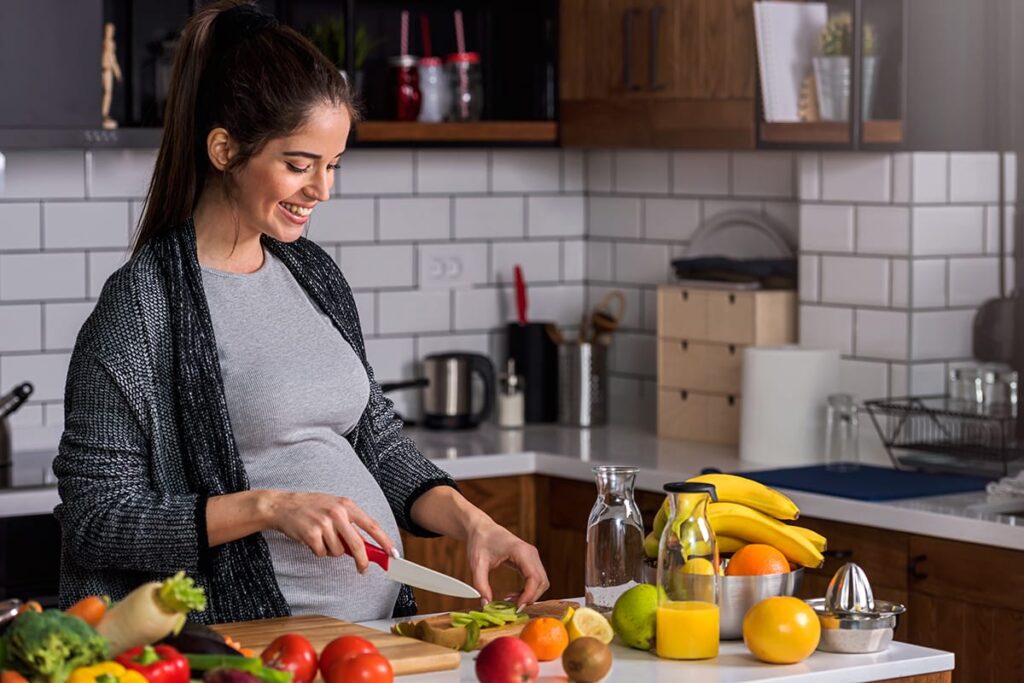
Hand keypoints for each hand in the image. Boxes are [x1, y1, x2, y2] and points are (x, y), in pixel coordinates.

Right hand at [264, 491, 396, 572]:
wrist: (283, 505)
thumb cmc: (311, 507)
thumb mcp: (334, 508)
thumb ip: (350, 524)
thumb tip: (367, 546)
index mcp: (347, 505)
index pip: (372, 525)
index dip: (384, 540)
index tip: (392, 553)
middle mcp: (338, 512)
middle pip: (357, 544)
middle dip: (361, 560)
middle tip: (362, 569)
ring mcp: (324, 523)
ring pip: (337, 552)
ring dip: (330, 550)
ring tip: (321, 538)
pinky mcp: (311, 534)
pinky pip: (322, 553)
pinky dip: (318, 551)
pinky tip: (311, 539)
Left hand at [465, 520, 548, 608]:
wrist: (481, 528)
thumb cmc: (480, 541)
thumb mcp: (477, 563)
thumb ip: (480, 584)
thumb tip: (486, 604)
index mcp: (520, 551)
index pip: (534, 577)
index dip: (528, 595)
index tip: (517, 608)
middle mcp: (530, 553)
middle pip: (542, 582)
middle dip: (530, 597)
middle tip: (513, 607)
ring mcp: (532, 556)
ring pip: (542, 582)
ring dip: (530, 595)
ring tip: (511, 601)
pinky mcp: (530, 560)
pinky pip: (536, 579)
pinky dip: (529, 590)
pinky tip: (514, 595)